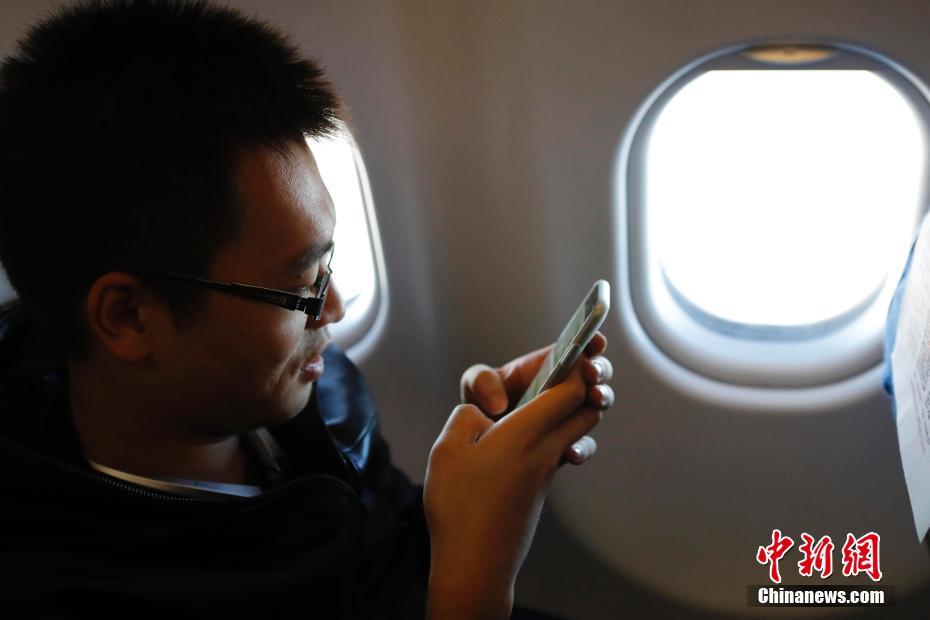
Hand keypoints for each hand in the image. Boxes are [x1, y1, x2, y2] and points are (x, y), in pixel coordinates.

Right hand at [425, 338, 611, 618]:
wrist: (476, 565)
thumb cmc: (458, 507)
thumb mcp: (448, 448)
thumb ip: (469, 415)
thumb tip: (488, 411)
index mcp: (525, 433)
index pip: (569, 389)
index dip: (576, 363)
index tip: (579, 346)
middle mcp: (545, 449)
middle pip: (587, 408)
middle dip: (589, 383)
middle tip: (582, 364)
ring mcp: (547, 470)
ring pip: (580, 429)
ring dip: (578, 408)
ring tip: (564, 393)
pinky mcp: (541, 487)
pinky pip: (563, 448)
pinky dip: (562, 433)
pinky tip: (539, 433)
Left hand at [459, 333, 612, 465]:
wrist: (480, 438)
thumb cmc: (483, 399)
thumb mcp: (476, 383)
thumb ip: (483, 382)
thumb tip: (500, 404)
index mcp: (550, 364)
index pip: (579, 347)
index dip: (592, 341)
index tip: (595, 341)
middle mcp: (566, 387)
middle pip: (597, 374)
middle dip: (599, 371)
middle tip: (592, 374)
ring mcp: (569, 415)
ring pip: (595, 406)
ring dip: (600, 401)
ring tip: (594, 401)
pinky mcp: (565, 442)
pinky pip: (582, 445)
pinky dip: (582, 447)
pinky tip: (571, 451)